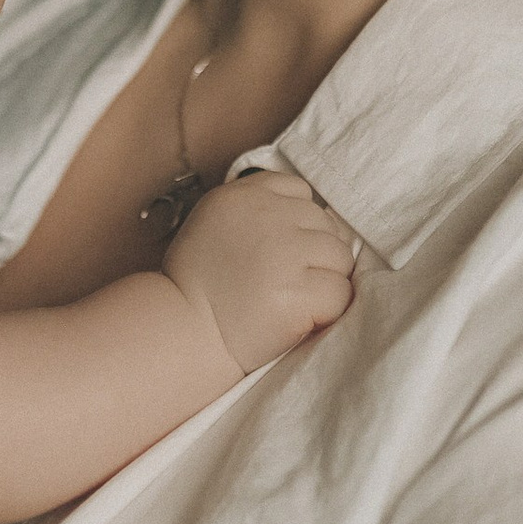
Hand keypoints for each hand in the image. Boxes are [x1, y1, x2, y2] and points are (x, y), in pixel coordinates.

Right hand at [164, 169, 356, 372]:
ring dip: (325, 281)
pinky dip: (327, 310)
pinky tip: (299, 318)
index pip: (300, 192)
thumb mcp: (214, 223)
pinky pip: (340, 294)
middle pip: (326, 225)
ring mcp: (286, 252)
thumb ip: (256, 211)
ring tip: (291, 300)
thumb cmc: (196, 285)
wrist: (182, 331)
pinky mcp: (299, 291)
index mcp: (244, 195)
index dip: (299, 224)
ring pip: (340, 258)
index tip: (283, 251)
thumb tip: (311, 222)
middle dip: (314, 255)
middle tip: (284, 283)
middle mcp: (268, 216)